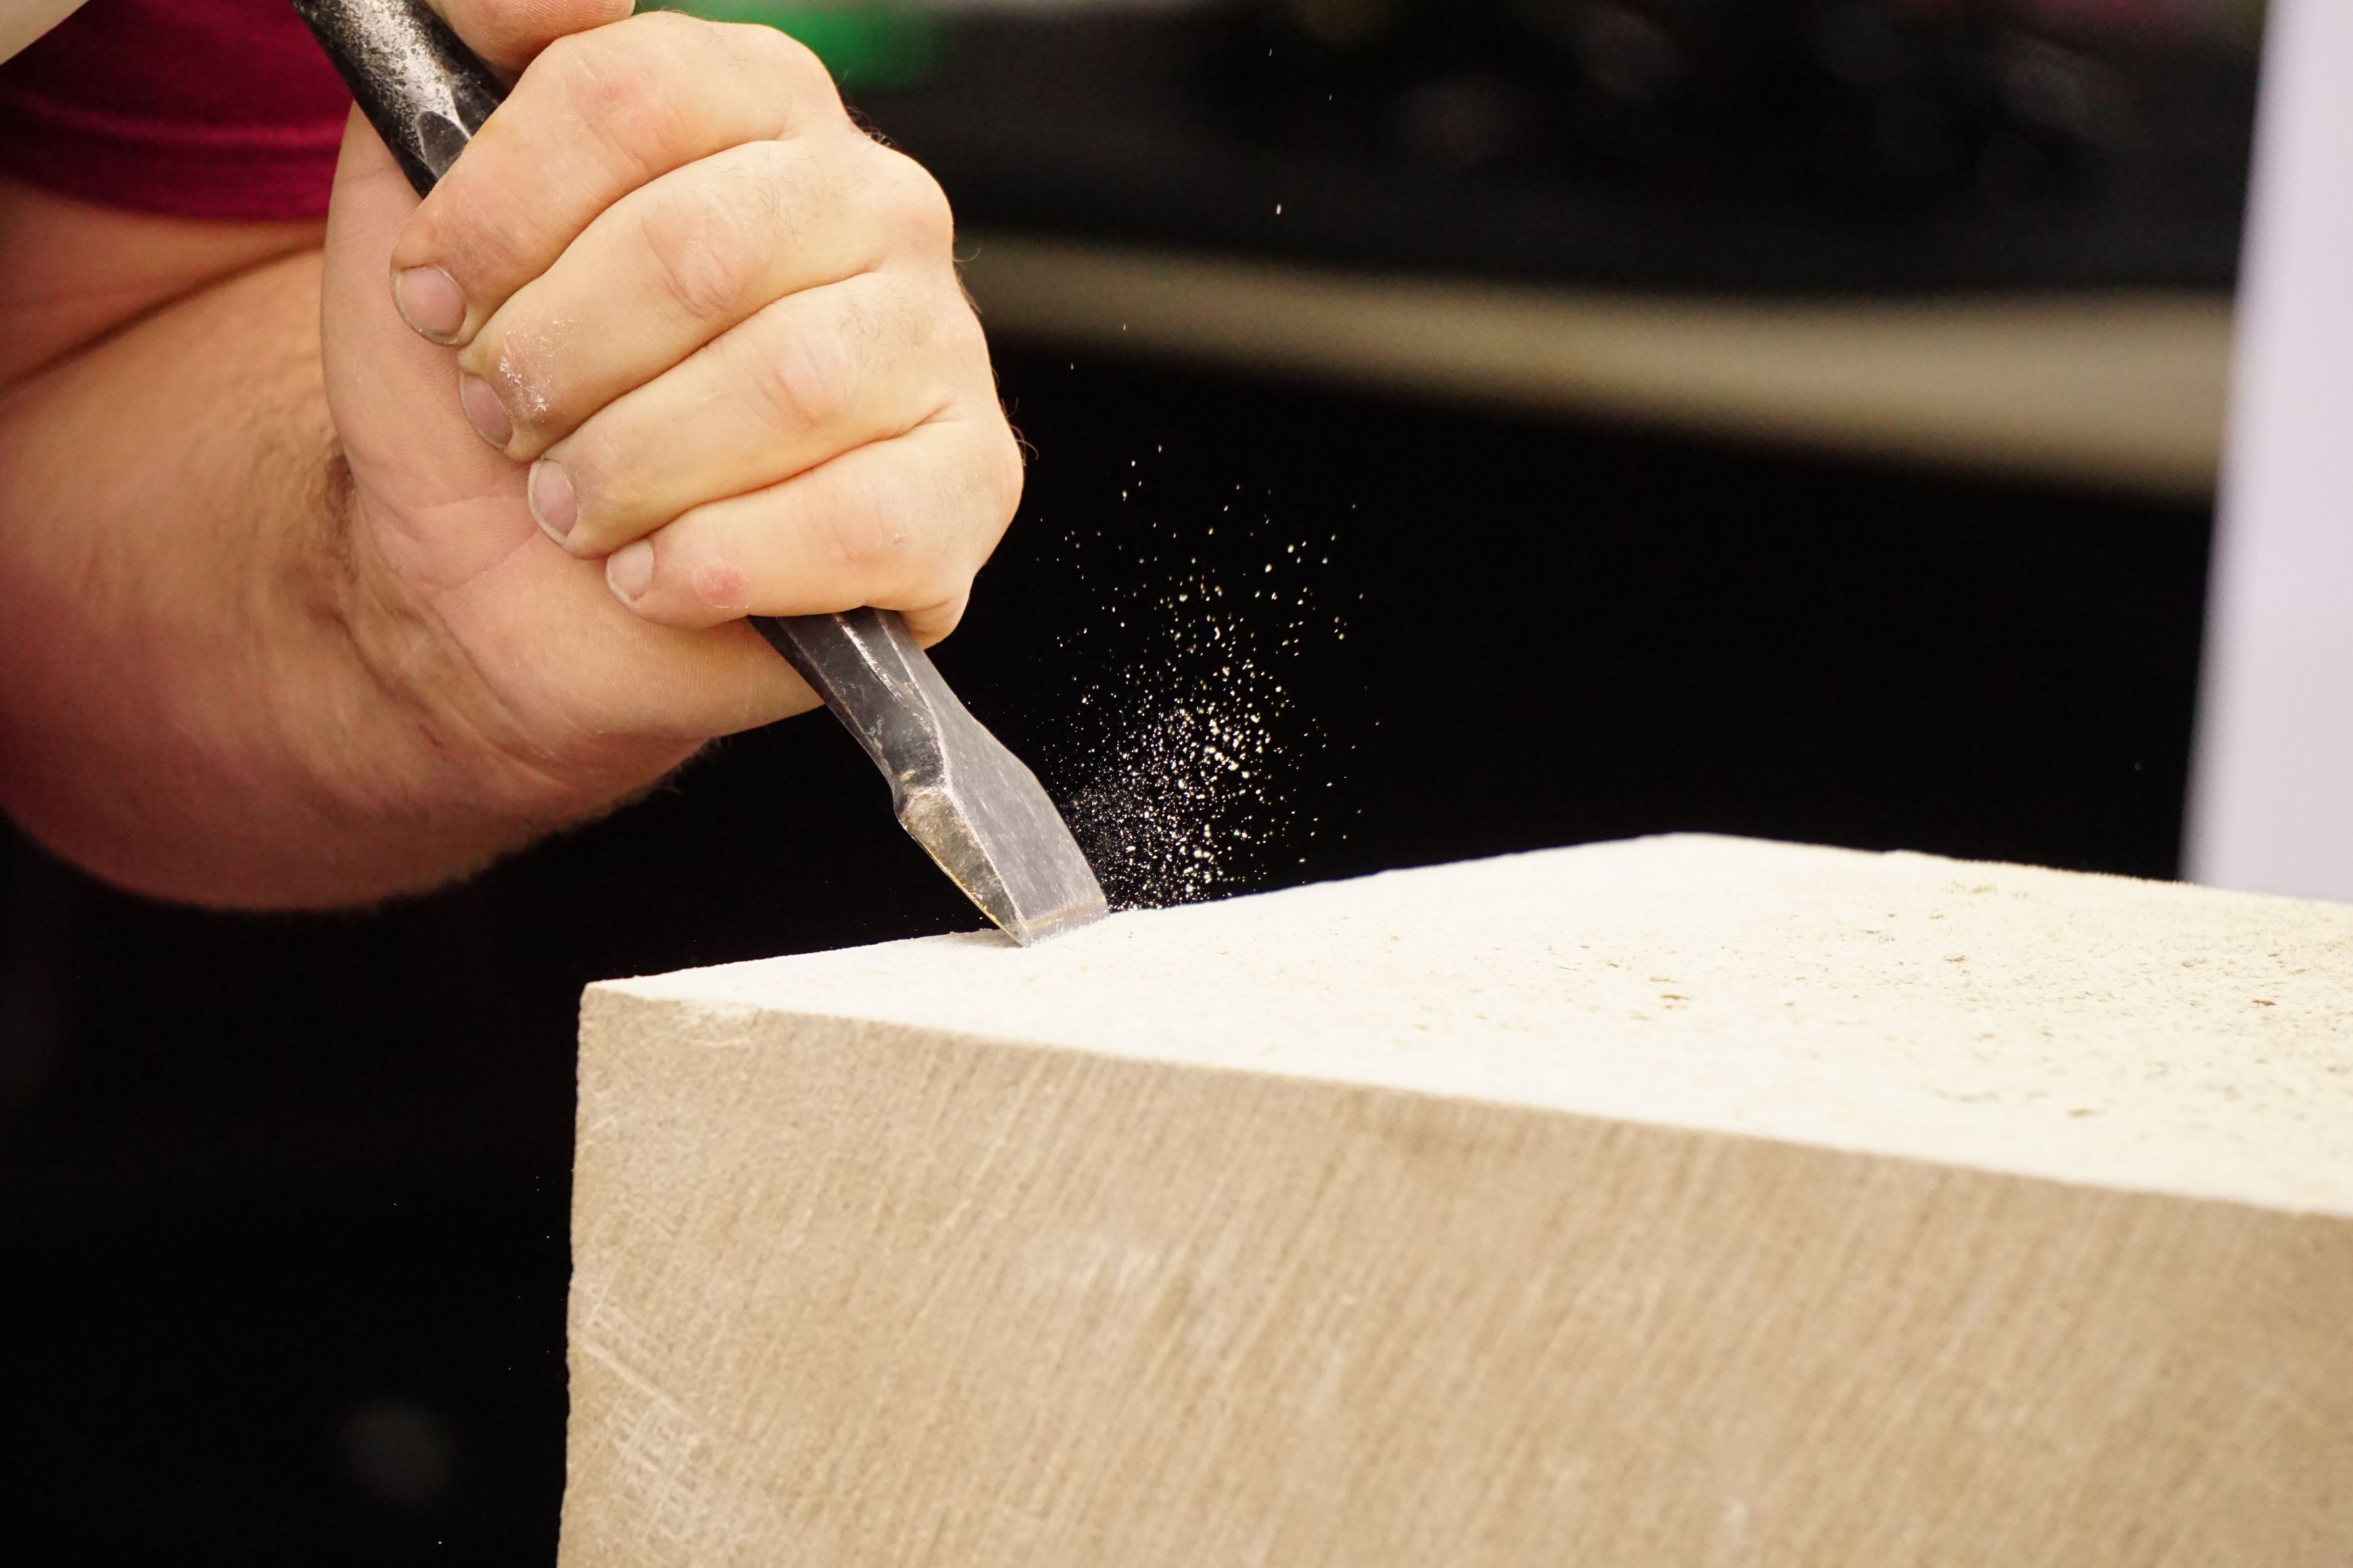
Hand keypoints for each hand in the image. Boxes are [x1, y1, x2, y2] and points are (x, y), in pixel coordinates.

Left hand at [320, 2, 1019, 806]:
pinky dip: (719, 564)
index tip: (432, 300)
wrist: (516, 590)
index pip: (632, 90)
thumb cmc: (495, 397)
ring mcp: (939, 351)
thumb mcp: (414, 206)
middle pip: (701, 247)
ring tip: (574, 507)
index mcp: (761, 107)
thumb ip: (466, 48)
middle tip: (511, 423)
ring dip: (628, 469)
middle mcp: (877, 207)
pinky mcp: (965, 493)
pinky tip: (655, 576)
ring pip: (786, 386)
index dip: (501, 209)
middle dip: (560, 359)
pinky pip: (860, 523)